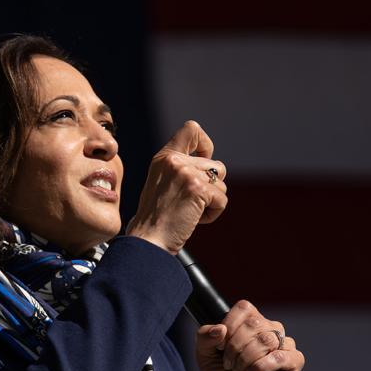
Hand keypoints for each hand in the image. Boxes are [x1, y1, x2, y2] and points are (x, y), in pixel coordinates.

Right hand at [126, 120, 227, 254]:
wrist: (148, 241)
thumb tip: (211, 168)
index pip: (192, 129)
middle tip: (189, 204)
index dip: (205, 144)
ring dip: (211, 202)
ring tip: (189, 213)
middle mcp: (174, 161)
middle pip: (217, 166)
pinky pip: (222, 200)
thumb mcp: (161, 184)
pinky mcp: (198, 189)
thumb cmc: (155, 221)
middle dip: (211, 188)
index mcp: (163, 158)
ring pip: (221, 184)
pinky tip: (194, 220)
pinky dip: (213, 214)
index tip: (203, 162)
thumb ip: (180, 170)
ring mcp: (186, 173)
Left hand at [195, 300, 305, 370]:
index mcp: (248, 321)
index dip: (230, 325)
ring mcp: (283, 344)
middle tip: (228, 365)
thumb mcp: (204, 356)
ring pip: (267, 339)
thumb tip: (219, 329)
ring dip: (247, 359)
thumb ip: (204, 338)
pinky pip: (283, 356)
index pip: (244, 308)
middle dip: (235, 347)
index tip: (220, 346)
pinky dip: (262, 367)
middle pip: (254, 324)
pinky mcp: (294, 362)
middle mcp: (268, 328)